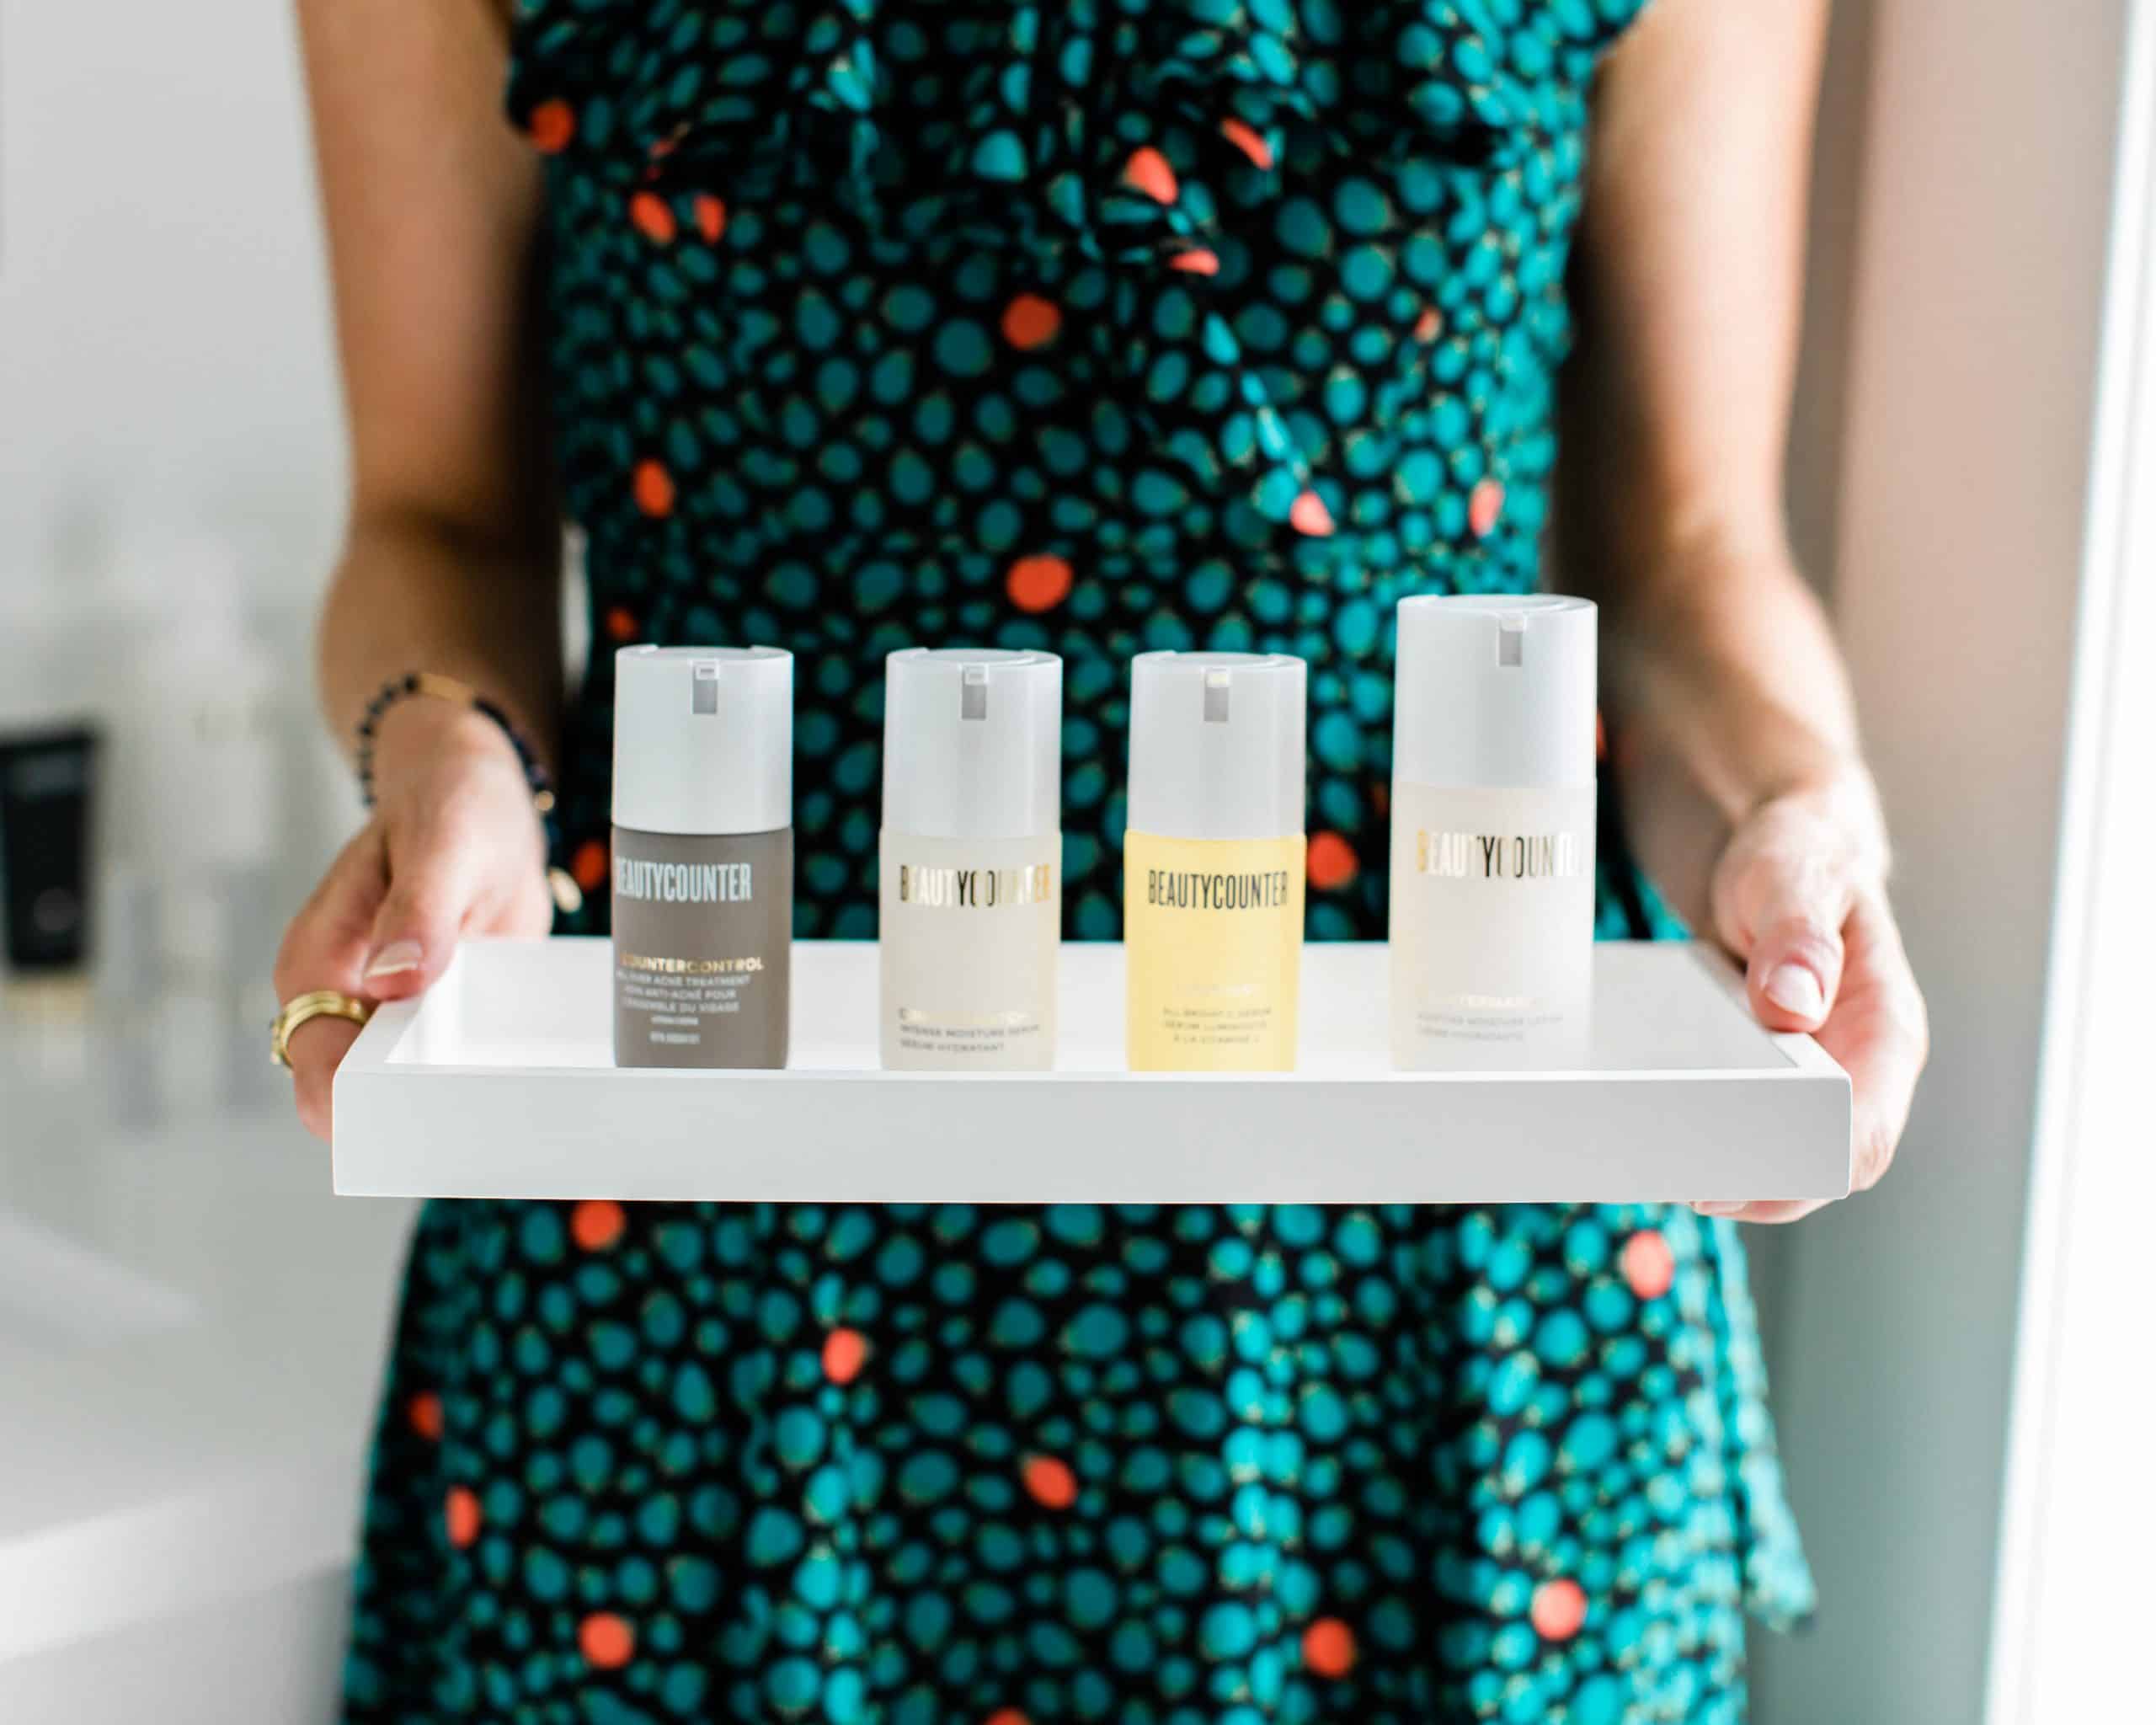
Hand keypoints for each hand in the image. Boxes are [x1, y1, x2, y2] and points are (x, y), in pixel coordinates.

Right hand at [273, 702, 552, 1140]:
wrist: (478, 792)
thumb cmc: (450, 803)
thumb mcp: (447, 844)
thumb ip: (420, 910)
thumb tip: (390, 981)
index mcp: (318, 966)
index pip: (318, 1066)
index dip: (358, 1107)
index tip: (422, 1122)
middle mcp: (347, 1003)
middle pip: (364, 1099)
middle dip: (420, 1122)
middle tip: (492, 1126)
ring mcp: (394, 1019)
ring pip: (412, 1096)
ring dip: (461, 1111)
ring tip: (523, 1115)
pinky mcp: (441, 1022)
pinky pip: (456, 1072)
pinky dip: (489, 1082)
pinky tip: (535, 1087)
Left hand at [1695, 777, 1929, 1222]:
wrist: (1781, 847)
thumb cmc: (1796, 856)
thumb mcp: (1793, 877)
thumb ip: (1799, 935)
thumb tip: (1793, 1005)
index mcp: (1884, 1027)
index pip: (1867, 1130)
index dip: (1807, 1168)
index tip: (1737, 1178)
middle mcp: (1861, 1062)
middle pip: (1828, 1165)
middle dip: (1765, 1188)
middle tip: (1687, 1185)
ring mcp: (1821, 1071)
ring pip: (1793, 1156)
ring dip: (1740, 1177)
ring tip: (1669, 1173)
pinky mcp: (1779, 1071)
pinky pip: (1758, 1126)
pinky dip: (1721, 1143)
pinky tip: (1669, 1141)